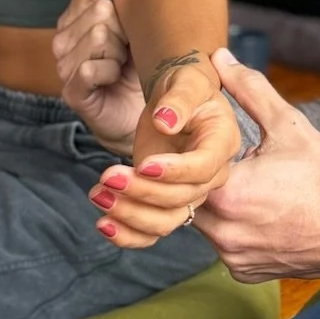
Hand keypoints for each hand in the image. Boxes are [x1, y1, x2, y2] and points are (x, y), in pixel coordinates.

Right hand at [52, 0, 147, 152]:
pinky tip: (114, 80)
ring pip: (98, 37)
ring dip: (120, 53)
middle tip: (129, 49)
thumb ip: (132, 3)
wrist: (137, 114)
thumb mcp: (137, 29)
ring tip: (121, 66)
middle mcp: (63, 38)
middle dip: (125, 29)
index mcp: (76, 18)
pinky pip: (91, 68)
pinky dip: (110, 73)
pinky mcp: (71, 90)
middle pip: (101, 12)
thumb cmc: (138, 67)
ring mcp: (63, 64)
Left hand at [88, 51, 244, 247]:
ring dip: (130, 215)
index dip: (175, 171)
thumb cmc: (185, 87)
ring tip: (97, 195)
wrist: (176, 102)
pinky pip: (153, 231)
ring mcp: (188, 193)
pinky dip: (129, 235)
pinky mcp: (166, 203)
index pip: (203, 167)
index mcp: (221, 143)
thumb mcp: (186, 82)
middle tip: (107, 176)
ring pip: (166, 221)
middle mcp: (209, 175)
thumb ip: (178, 100)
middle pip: (181, 198)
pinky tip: (103, 225)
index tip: (143, 165)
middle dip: (142, 191)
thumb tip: (164, 122)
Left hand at [191, 50, 319, 283]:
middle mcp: (224, 233)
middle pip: (186, 200)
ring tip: (239, 182)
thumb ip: (249, 90)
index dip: (180, 155)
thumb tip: (219, 58)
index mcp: (228, 194)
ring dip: (211, 203)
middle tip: (212, 161)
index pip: (178, 173)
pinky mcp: (247, 273)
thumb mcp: (290, 126)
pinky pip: (223, 245)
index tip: (184, 144)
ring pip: (202, 224)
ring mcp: (235, 258)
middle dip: (192, 179)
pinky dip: (231, 227)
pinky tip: (255, 210)